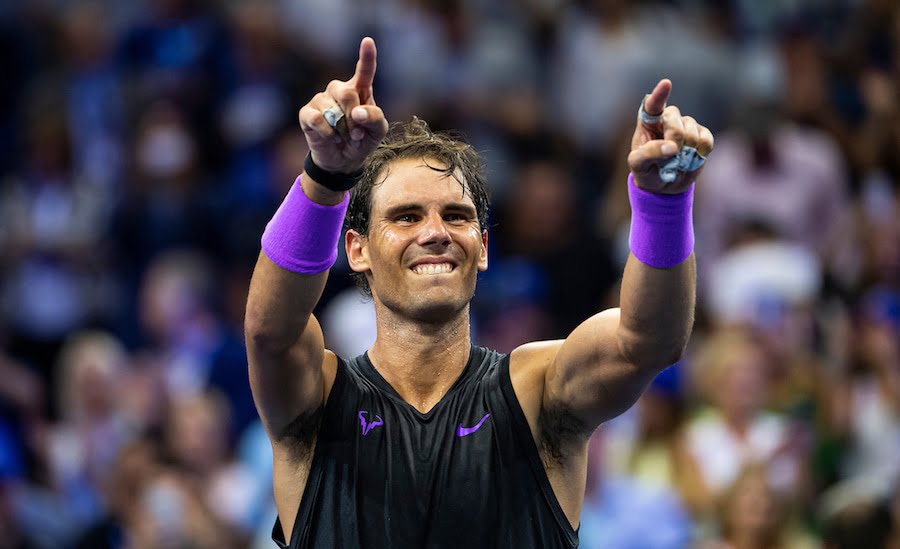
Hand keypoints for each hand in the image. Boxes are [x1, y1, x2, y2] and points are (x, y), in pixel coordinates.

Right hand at [298, 37, 388, 173]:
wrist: (343, 161)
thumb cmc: (362, 140)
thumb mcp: (377, 132)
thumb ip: (375, 118)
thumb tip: (357, 111)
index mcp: (360, 90)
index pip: (364, 71)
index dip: (366, 56)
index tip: (368, 41)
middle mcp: (339, 90)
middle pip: (347, 93)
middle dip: (354, 118)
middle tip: (357, 134)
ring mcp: (321, 100)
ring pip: (332, 109)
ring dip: (343, 130)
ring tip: (344, 137)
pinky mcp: (307, 113)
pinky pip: (318, 119)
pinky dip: (328, 133)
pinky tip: (331, 138)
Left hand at [628, 79, 713, 193]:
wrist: (663, 185)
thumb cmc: (646, 170)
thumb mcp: (638, 165)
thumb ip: (649, 154)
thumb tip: (671, 147)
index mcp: (648, 122)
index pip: (653, 104)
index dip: (660, 94)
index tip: (666, 84)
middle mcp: (667, 119)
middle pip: (674, 117)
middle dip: (674, 136)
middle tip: (670, 154)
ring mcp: (686, 126)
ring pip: (691, 129)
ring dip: (685, 150)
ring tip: (676, 161)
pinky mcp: (701, 136)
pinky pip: (706, 140)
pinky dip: (700, 153)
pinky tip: (691, 159)